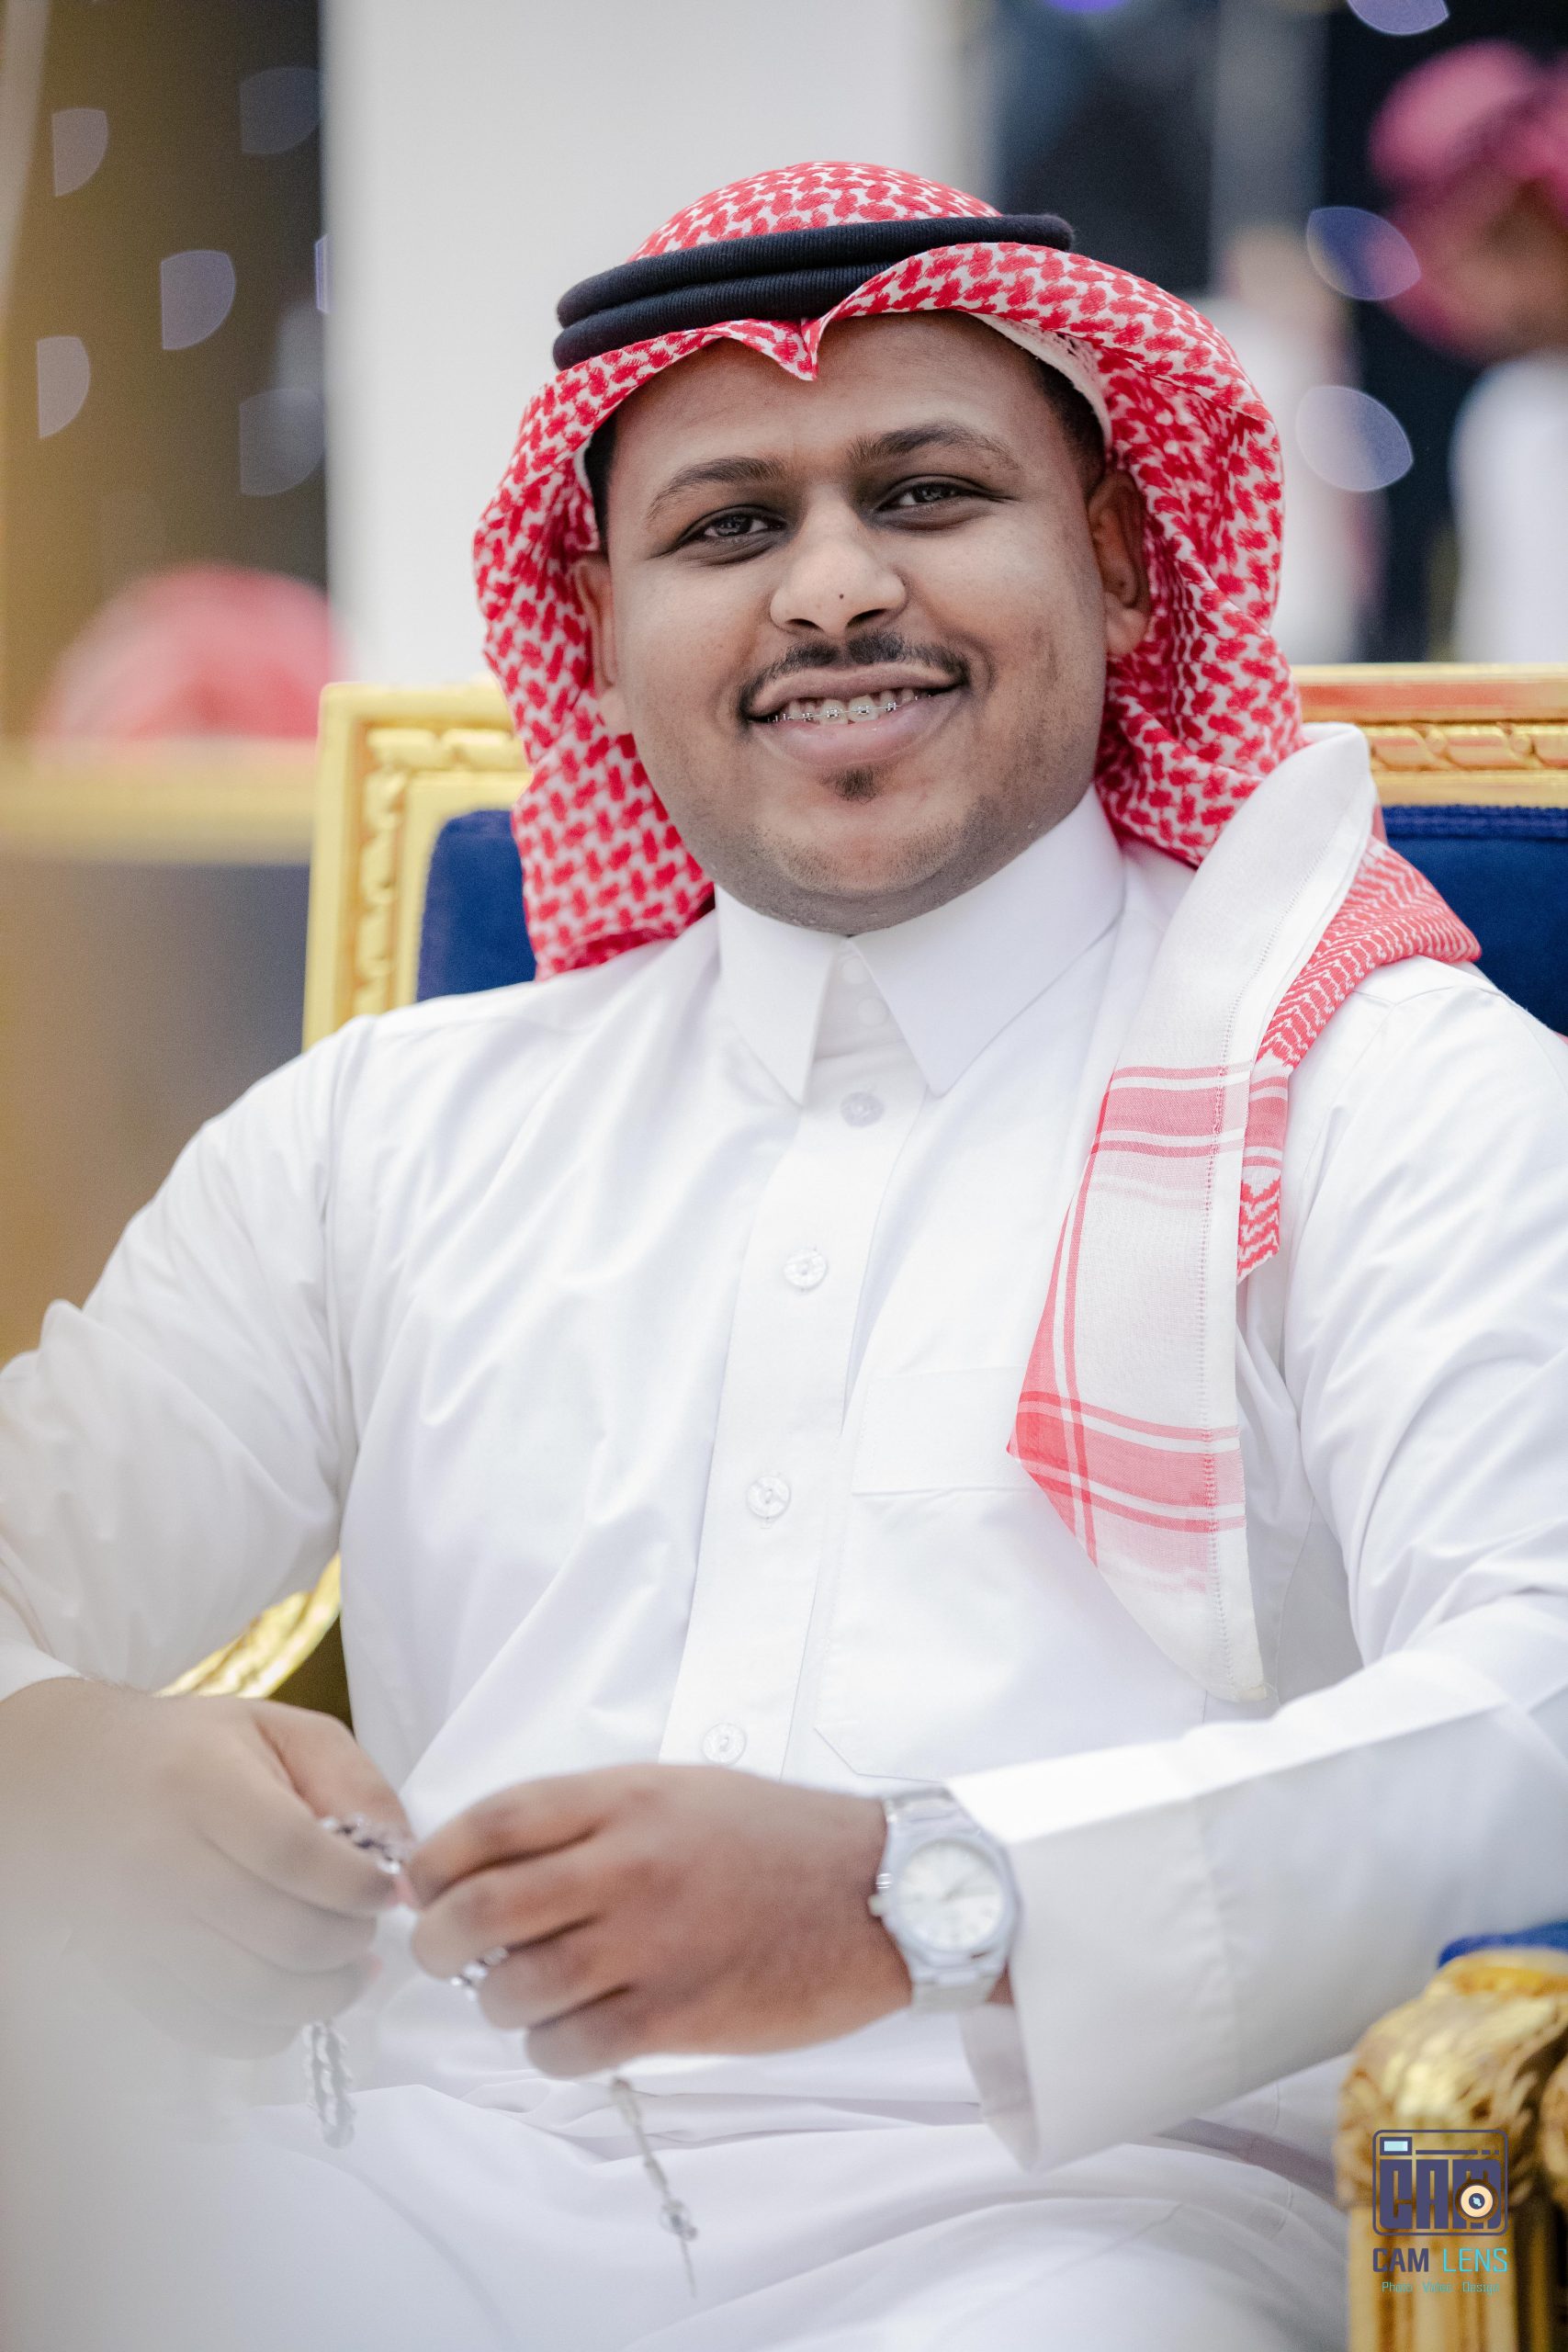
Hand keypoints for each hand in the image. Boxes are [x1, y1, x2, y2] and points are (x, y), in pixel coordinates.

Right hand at [0, 1679, 410, 2055]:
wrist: (71, 1782)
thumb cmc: (192, 1751)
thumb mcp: (280, 1729)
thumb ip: (353, 1781)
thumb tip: (401, 1856)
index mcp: (202, 1782)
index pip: (294, 1853)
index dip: (357, 1884)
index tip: (388, 1890)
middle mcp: (160, 1859)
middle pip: (278, 1933)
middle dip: (348, 1944)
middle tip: (367, 1931)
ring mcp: (136, 1927)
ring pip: (244, 1995)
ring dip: (319, 1998)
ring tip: (348, 1973)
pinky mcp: (125, 1973)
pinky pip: (205, 2028)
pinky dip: (265, 2030)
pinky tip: (295, 1999)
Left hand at [407, 1764, 909, 2076]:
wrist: (882, 1892)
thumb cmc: (777, 1839)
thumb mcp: (679, 1792)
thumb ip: (589, 1820)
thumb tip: (486, 1865)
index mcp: (627, 1799)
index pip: (493, 1822)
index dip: (435, 1860)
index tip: (419, 1886)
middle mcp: (630, 1865)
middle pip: (484, 1908)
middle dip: (438, 1940)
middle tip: (442, 1954)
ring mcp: (654, 1943)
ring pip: (517, 1989)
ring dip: (497, 2003)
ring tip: (522, 1996)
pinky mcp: (680, 2015)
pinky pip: (571, 2048)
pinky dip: (551, 2050)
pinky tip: (572, 2035)